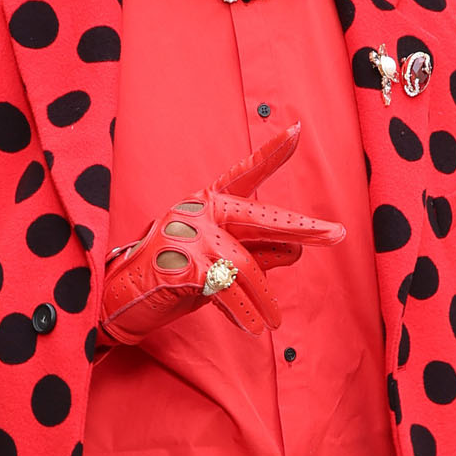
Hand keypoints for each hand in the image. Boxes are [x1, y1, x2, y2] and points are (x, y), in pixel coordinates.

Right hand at [98, 123, 345, 346]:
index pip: (243, 175)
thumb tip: (298, 248)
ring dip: (264, 298)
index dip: (271, 153)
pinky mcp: (181, 263)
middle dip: (301, 227)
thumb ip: (254, 253)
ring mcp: (187, 234)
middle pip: (259, 215)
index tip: (298, 128)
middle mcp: (196, 209)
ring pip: (246, 262)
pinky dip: (244, 311)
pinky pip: (229, 288)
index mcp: (204, 204)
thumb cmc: (170, 282)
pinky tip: (252, 327)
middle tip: (338, 233)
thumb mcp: (217, 267)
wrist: (117, 304)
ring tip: (272, 321)